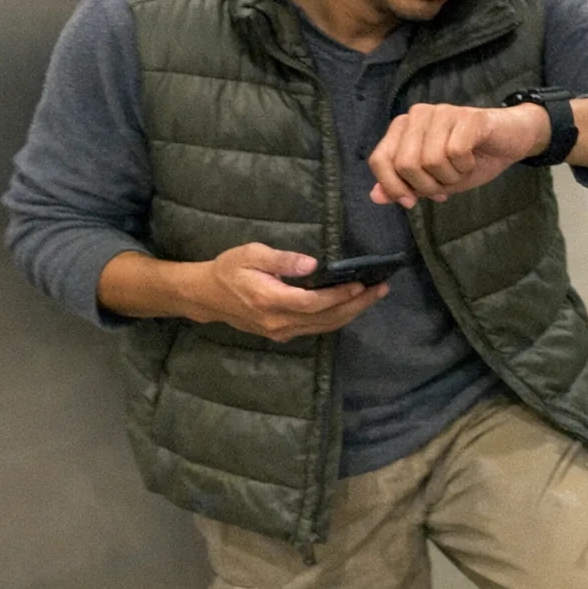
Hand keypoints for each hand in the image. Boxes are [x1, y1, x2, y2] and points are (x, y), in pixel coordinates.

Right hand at [182, 242, 386, 340]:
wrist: (206, 296)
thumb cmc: (229, 269)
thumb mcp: (251, 254)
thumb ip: (281, 259)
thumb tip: (312, 264)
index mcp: (270, 300)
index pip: (314, 302)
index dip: (340, 296)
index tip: (361, 284)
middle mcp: (278, 322)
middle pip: (325, 318)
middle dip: (356, 304)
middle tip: (381, 289)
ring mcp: (281, 332)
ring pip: (324, 326)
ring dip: (351, 313)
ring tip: (373, 296)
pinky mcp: (281, 334)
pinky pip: (315, 328)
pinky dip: (336, 318)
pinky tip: (350, 306)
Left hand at [368, 102, 547, 207]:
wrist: (510, 142)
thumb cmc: (469, 160)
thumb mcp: (432, 180)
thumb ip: (403, 186)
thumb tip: (375, 197)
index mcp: (403, 127)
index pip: (380, 159)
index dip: (393, 187)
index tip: (412, 201)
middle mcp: (418, 114)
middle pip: (405, 164)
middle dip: (427, 186)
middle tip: (445, 184)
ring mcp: (442, 112)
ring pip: (431, 161)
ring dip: (450, 177)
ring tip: (461, 170)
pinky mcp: (468, 116)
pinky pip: (456, 152)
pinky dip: (465, 167)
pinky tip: (473, 160)